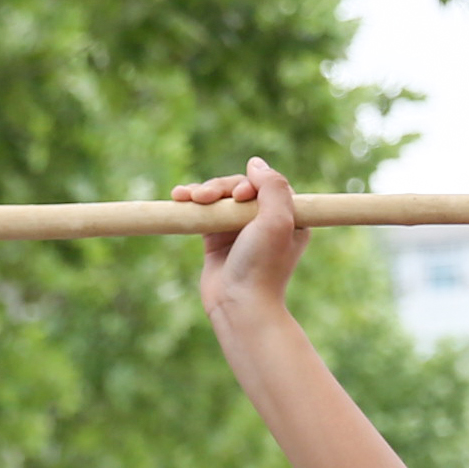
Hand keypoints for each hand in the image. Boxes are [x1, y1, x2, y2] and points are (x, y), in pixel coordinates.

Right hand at [175, 155, 306, 316]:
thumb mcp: (277, 221)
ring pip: (219, 197)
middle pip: (239, 187)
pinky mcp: (217, 237)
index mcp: (289, 217)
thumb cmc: (262, 266)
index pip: (266, 184)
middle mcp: (265, 221)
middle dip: (220, 187)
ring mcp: (240, 229)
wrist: (239, 304)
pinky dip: (192, 203)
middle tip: (205, 197)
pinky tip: (179, 197)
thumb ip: (272, 187)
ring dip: (202, 192)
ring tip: (186, 197)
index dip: (248, 183)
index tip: (240, 196)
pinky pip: (204, 211)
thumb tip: (255, 162)